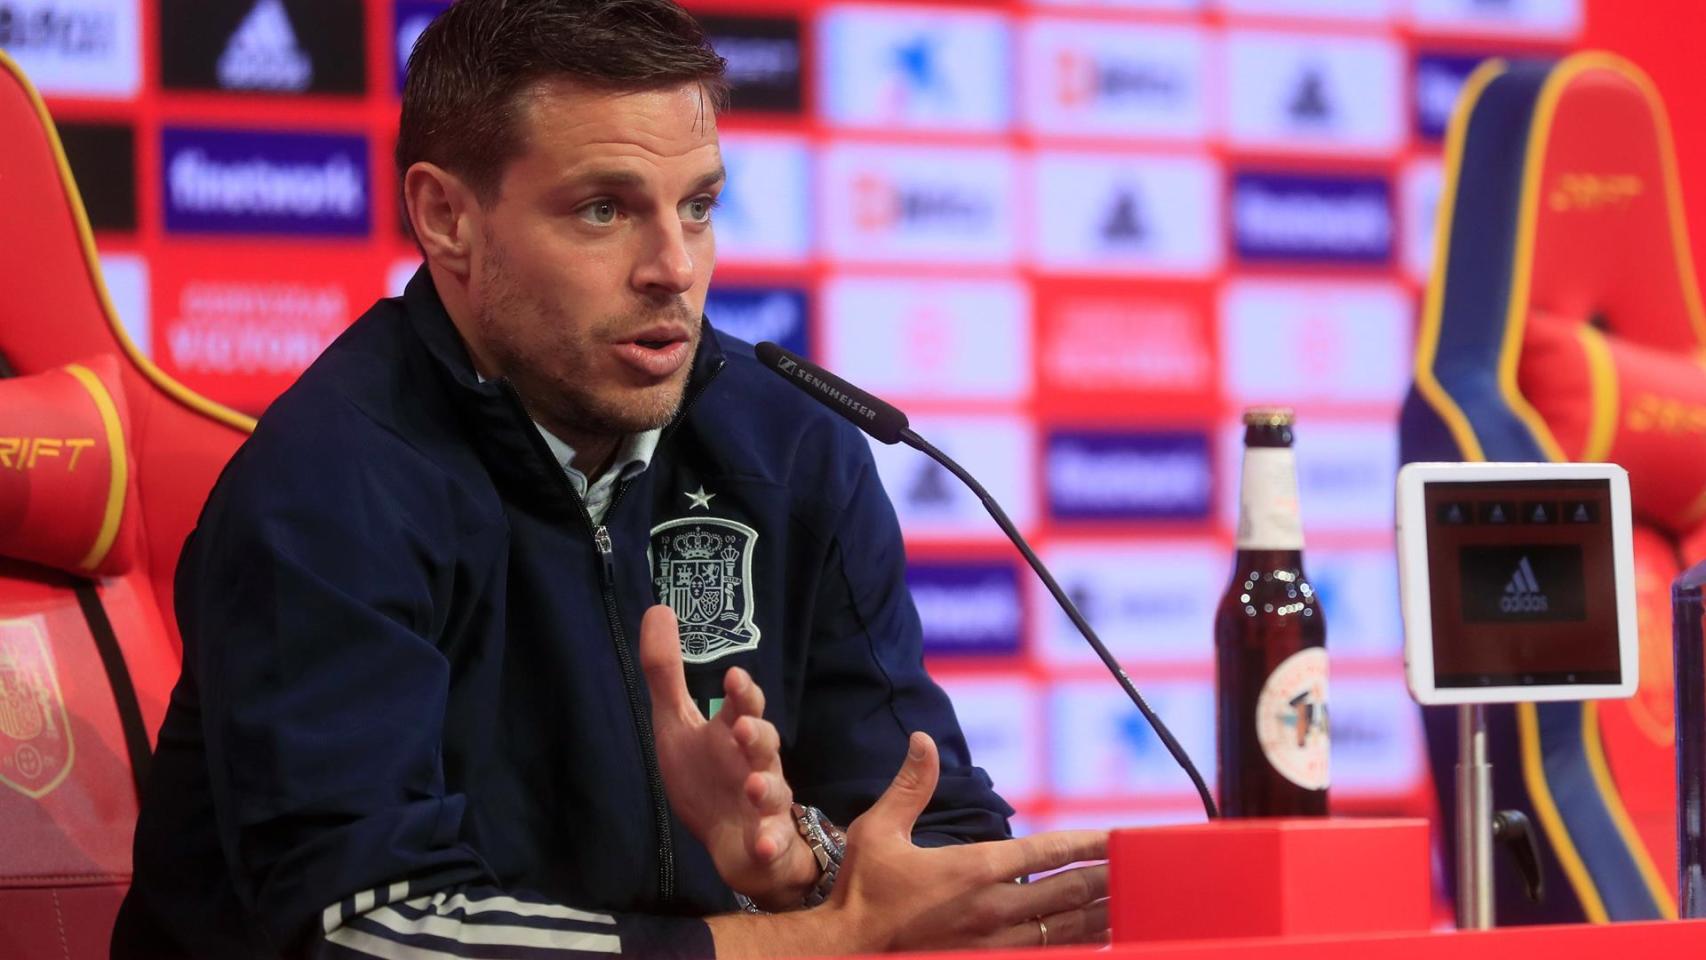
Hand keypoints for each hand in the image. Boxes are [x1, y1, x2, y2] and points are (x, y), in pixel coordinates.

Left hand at [639, 605, 817, 908]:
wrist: (734, 842)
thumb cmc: (708, 776)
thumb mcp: (677, 725)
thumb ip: (666, 674)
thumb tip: (657, 608)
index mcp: (734, 733)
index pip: (743, 706)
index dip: (741, 693)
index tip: (733, 678)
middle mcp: (755, 763)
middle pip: (764, 744)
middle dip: (757, 734)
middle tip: (743, 728)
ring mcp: (764, 803)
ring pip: (772, 791)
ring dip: (765, 787)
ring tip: (752, 786)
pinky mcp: (766, 840)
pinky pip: (773, 843)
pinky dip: (770, 844)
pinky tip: (763, 845)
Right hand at [832, 732, 1108, 950]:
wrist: (847, 950)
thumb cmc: (863, 892)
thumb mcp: (880, 831)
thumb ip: (910, 786)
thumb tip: (922, 741)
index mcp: (973, 870)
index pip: (1047, 852)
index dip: (1087, 843)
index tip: (1117, 837)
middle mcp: (993, 908)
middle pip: (1069, 892)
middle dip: (1108, 879)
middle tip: (1141, 870)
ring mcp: (995, 943)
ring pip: (1065, 928)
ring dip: (1102, 915)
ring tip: (1133, 905)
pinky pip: (1048, 953)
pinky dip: (1078, 945)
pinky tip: (1097, 940)